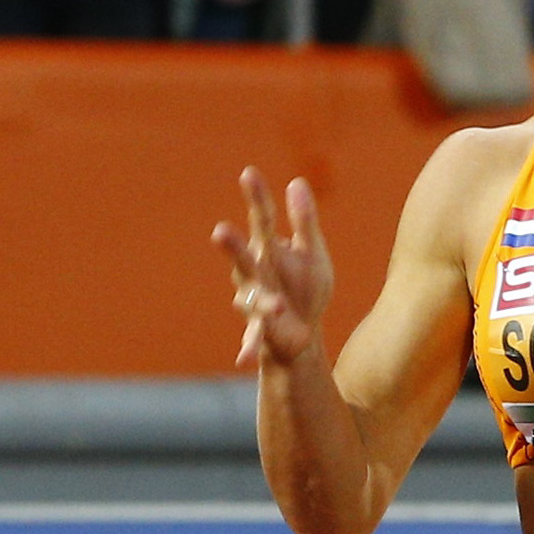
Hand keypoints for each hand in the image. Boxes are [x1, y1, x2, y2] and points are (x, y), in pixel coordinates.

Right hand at [211, 169, 333, 371]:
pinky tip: (243, 360)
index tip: (248, 172)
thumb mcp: (313, 253)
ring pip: (251, 299)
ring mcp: (255, 302)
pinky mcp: (262, 330)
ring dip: (258, 301)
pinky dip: (249, 348)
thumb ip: (304, 221)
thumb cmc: (305, 287)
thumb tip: (297, 182)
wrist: (302, 333)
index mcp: (269, 250)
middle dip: (232, 247)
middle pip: (243, 258)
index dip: (256, 198)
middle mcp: (255, 274)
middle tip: (220, 232)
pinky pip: (253, 338)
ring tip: (275, 306)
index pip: (263, 219)